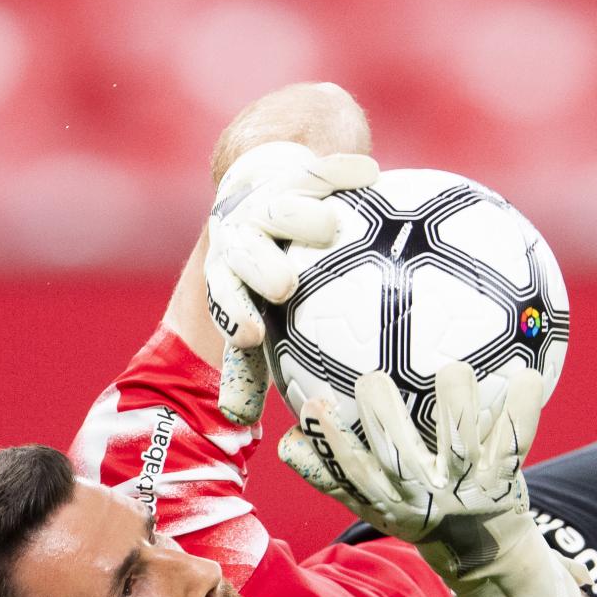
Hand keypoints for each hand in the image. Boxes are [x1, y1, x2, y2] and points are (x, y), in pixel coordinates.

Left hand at [206, 141, 378, 424]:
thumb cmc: (275, 274)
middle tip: (287, 286)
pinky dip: (342, 170)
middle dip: (260, 266)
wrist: (265, 183)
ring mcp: (269, 198)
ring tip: (332, 226)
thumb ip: (262, 364)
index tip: (252, 334)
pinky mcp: (297, 168)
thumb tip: (252, 428)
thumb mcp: (264, 315)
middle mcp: (244, 235)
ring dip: (300, 216)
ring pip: (279, 204)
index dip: (234, 312)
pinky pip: (321, 168)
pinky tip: (372, 176)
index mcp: (233, 274)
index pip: (225, 294)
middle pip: (244, 246)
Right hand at [279, 364, 582, 596]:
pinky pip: (516, 439)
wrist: (485, 554)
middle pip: (400, 457)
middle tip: (372, 379)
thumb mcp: (372, 508)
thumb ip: (331, 477)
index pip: (352, 472)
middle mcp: (427, 495)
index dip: (331, 440)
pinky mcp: (505, 478)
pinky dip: (522, 407)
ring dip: (456, 404)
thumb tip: (286, 442)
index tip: (313, 402)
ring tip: (451, 370)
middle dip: (383, 416)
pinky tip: (526, 375)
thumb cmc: (421, 515)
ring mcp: (467, 487)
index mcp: (390, 500)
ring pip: (459, 443)